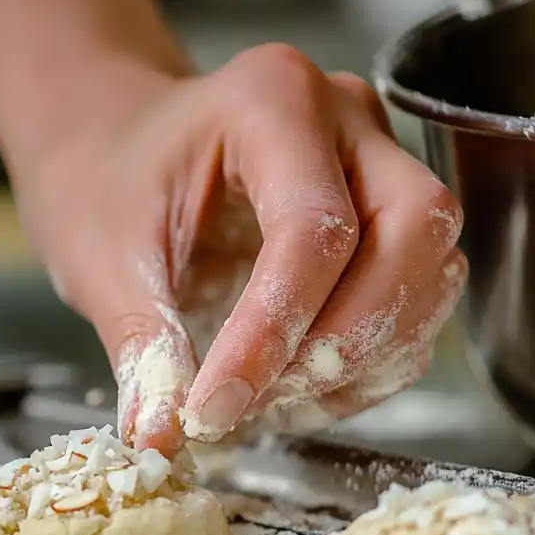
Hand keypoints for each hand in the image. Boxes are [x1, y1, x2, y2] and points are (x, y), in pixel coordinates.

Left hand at [16, 44, 465, 457]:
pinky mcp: (390, 223)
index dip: (271, 334)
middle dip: (346, 338)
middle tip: (257, 401)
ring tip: (264, 400)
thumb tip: (159, 435)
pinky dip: (366, 367)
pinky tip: (291, 390)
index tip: (211, 408)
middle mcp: (347, 120)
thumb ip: (140, 344)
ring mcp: (381, 165)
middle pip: (413, 232)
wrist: (111, 153)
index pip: (312, 228)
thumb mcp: (102, 260)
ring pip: (431, 271)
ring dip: (362, 360)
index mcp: (270, 99)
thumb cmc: (105, 184)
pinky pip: (416, 307)